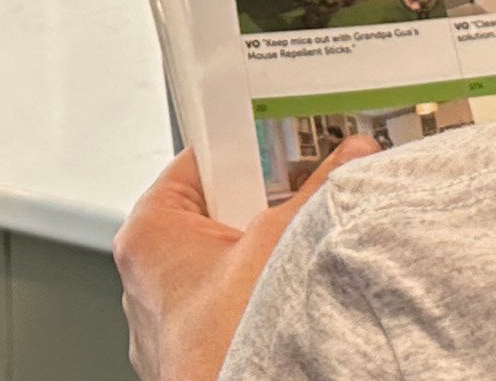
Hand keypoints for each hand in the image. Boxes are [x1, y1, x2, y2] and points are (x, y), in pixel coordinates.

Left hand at [116, 142, 372, 380]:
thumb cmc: (228, 342)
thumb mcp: (283, 242)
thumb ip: (317, 191)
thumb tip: (348, 159)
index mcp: (149, 234)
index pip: (199, 163)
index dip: (245, 148)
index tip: (282, 142)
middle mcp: (146, 278)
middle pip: (216, 214)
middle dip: (262, 208)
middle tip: (301, 198)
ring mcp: (168, 321)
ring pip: (224, 265)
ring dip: (262, 259)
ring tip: (296, 253)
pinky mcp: (192, 352)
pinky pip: (227, 307)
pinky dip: (257, 299)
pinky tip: (287, 298)